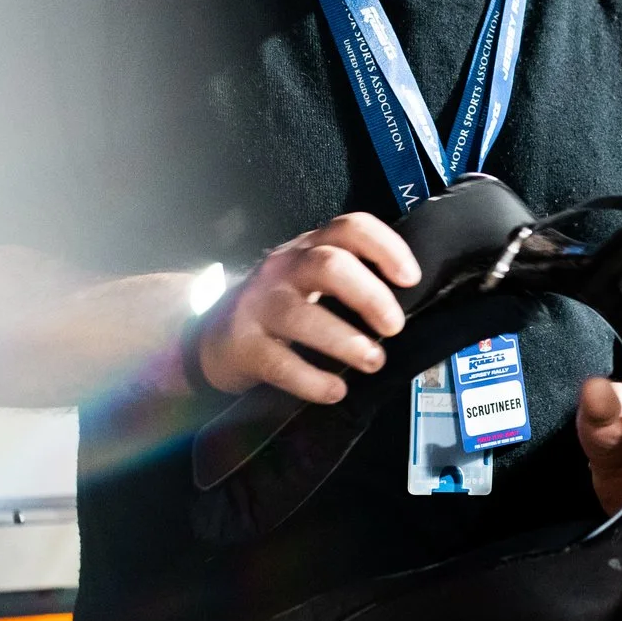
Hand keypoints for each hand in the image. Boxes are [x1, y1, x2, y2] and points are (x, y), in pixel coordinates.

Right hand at [196, 213, 418, 401]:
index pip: (350, 228)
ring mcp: (258, 305)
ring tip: (373, 361)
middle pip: (329, 265)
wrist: (210, 338)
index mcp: (309, 248)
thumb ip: (351, 281)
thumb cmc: (279, 309)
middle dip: (369, 295)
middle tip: (395, 326)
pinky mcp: (242, 345)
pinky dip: (311, 380)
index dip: (385, 247)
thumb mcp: (309, 282)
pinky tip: (335, 392)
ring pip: (302, 314)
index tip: (411, 278)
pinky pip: (278, 362)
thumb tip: (409, 307)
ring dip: (345, 341)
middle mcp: (283, 268)